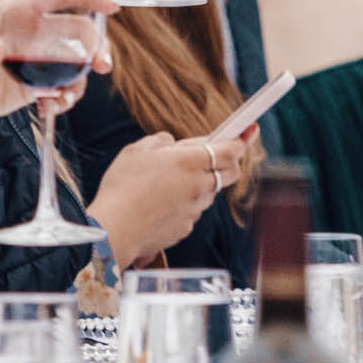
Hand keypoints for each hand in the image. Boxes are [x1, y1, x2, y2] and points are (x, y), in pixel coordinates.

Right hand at [88, 129, 248, 268]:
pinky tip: (159, 203)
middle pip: (229, 173)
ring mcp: (194, 209)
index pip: (229, 149)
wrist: (113, 231)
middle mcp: (198, 186)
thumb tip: (170, 143)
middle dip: (227, 162)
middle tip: (210, 155)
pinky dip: (184, 204)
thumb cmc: (121, 189)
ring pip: (209, 192)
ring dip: (200, 184)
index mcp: (189, 162)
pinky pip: (193, 211)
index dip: (241, 139)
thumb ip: (159, 142)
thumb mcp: (136, 151)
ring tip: (167, 182)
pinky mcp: (186, 228)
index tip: (249, 131)